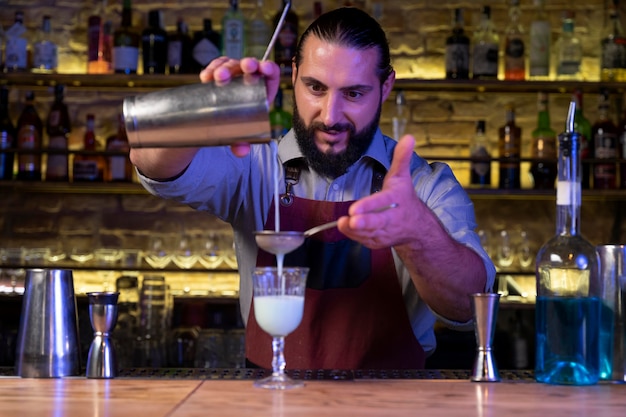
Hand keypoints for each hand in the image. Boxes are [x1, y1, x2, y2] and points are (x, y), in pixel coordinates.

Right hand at [200, 57, 280, 156]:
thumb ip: (242, 143)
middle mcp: (249, 80)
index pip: (271, 75)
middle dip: (245, 64)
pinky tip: (206, 77)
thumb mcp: (240, 136)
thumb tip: (241, 150)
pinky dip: (211, 68)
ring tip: (217, 77)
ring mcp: (234, 75)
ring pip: (232, 64)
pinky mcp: (220, 72)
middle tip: (242, 69)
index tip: (264, 68)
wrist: (217, 123)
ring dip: (225, 67)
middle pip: (250, 66)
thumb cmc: (236, 126)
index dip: (270, 68)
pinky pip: (217, 66)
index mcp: (262, 92)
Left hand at [337, 134, 421, 248]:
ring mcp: (385, 232)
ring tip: (342, 224)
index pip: (382, 202)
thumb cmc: (404, 198)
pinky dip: (355, 236)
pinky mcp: (378, 242)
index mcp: (396, 199)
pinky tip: (346, 228)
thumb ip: (401, 158)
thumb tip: (408, 137)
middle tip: (351, 220)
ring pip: (368, 233)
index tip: (355, 208)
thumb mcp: (402, 177)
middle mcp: (391, 218)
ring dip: (355, 230)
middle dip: (364, 222)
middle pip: (377, 222)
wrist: (416, 227)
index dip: (369, 205)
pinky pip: (365, 240)